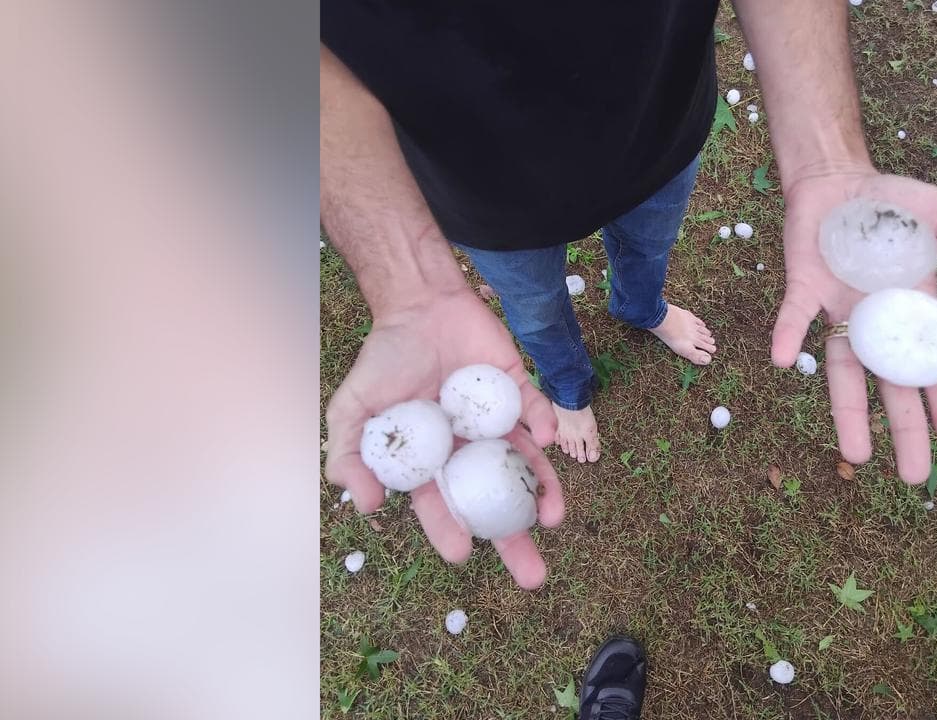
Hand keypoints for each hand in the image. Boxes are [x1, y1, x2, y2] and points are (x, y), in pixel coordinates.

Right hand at [324, 289, 561, 588]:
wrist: (416, 304)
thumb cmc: (382, 360)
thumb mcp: (351, 408)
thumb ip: (349, 454)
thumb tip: (363, 505)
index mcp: (431, 462)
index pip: (443, 506)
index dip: (453, 530)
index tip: (463, 553)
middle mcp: (469, 450)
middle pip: (494, 500)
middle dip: (514, 538)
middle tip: (534, 577)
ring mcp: (497, 422)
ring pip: (525, 465)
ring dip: (542, 491)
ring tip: (555, 517)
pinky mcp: (519, 391)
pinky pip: (535, 412)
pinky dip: (542, 426)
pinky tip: (544, 440)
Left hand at [771, 169, 936, 483]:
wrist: (836, 182)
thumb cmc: (890, 203)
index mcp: (912, 310)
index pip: (934, 370)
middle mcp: (875, 322)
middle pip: (892, 388)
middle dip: (905, 432)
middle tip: (913, 478)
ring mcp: (838, 310)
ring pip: (842, 372)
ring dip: (848, 412)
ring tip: (856, 457)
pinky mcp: (803, 288)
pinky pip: (793, 317)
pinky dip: (786, 336)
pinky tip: (782, 362)